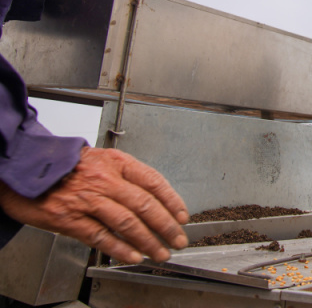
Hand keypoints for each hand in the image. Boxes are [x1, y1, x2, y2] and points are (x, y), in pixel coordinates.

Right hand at [0, 147, 188, 263]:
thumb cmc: (66, 165)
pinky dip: (120, 248)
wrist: (27, 168)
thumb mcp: (100, 159)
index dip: (172, 200)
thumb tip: (152, 196)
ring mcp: (88, 200)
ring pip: (127, 222)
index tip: (182, 216)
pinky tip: (133, 256)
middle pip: (145, 205)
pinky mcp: (70, 219)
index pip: (153, 181)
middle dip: (166, 226)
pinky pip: (101, 236)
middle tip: (178, 239)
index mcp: (116, 162)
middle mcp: (105, 180)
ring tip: (160, 252)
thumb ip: (125, 175)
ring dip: (148, 240)